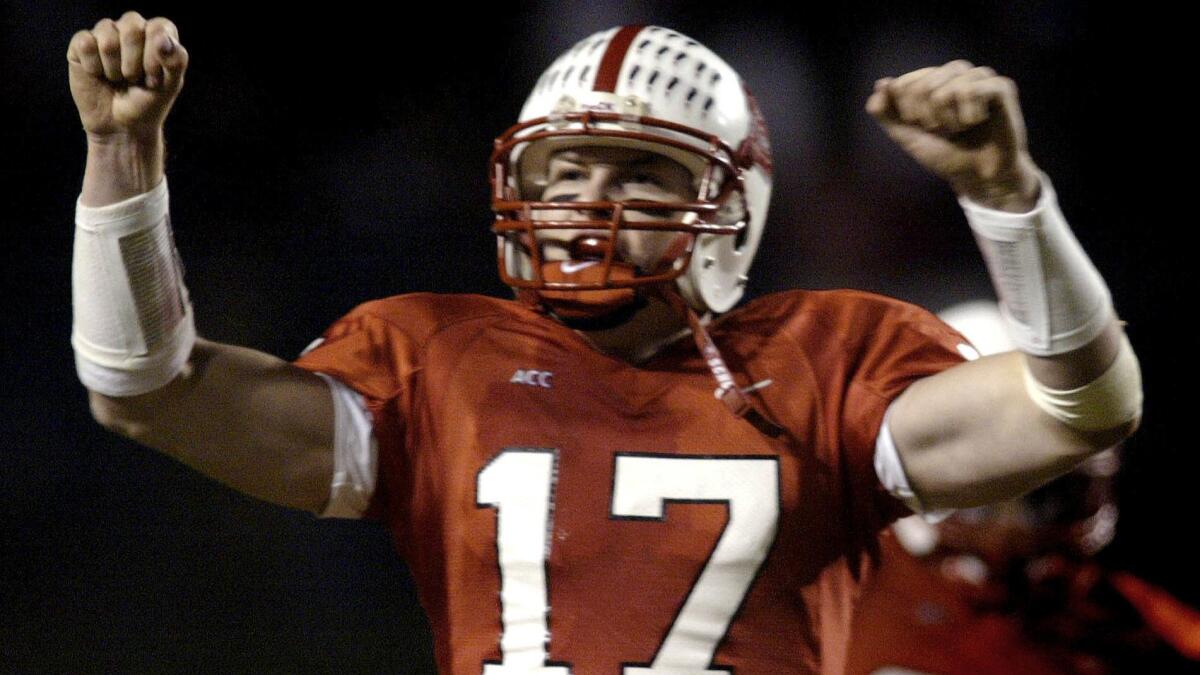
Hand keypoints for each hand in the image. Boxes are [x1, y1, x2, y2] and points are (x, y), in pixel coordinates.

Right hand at [67, 12, 187, 141]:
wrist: (121, 126)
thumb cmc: (147, 104)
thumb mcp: (170, 86)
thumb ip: (176, 61)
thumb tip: (163, 38)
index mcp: (156, 34)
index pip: (158, 28)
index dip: (156, 56)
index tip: (154, 78)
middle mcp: (131, 29)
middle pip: (132, 26)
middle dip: (134, 62)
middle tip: (133, 79)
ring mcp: (105, 34)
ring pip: (107, 37)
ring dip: (114, 68)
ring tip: (117, 78)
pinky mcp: (82, 45)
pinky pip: (85, 43)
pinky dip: (93, 66)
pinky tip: (98, 75)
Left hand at [866, 60, 1039, 211]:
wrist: (978, 177)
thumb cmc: (945, 154)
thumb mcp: (907, 136)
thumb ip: (886, 112)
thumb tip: (881, 84)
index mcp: (932, 79)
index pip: (903, 85)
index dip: (909, 114)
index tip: (926, 128)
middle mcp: (955, 72)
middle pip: (923, 87)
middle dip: (929, 119)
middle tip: (947, 131)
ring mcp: (979, 77)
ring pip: (947, 91)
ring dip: (950, 121)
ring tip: (963, 128)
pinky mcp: (1001, 86)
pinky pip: (971, 91)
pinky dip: (968, 116)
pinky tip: (978, 122)